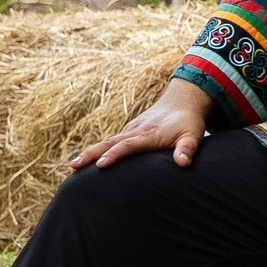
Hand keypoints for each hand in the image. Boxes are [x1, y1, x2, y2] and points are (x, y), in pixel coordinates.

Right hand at [71, 80, 211, 169]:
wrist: (183, 100)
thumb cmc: (188, 122)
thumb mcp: (193, 135)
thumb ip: (187, 149)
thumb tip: (183, 163)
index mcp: (148, 134)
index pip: (127, 145)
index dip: (113, 155)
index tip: (100, 165)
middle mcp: (135, 130)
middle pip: (109, 142)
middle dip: (91, 154)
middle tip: (73, 166)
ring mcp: (131, 129)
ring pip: (107, 141)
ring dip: (90, 152)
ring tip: (74, 165)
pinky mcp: (130, 131)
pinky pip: (111, 140)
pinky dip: (98, 149)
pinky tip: (88, 160)